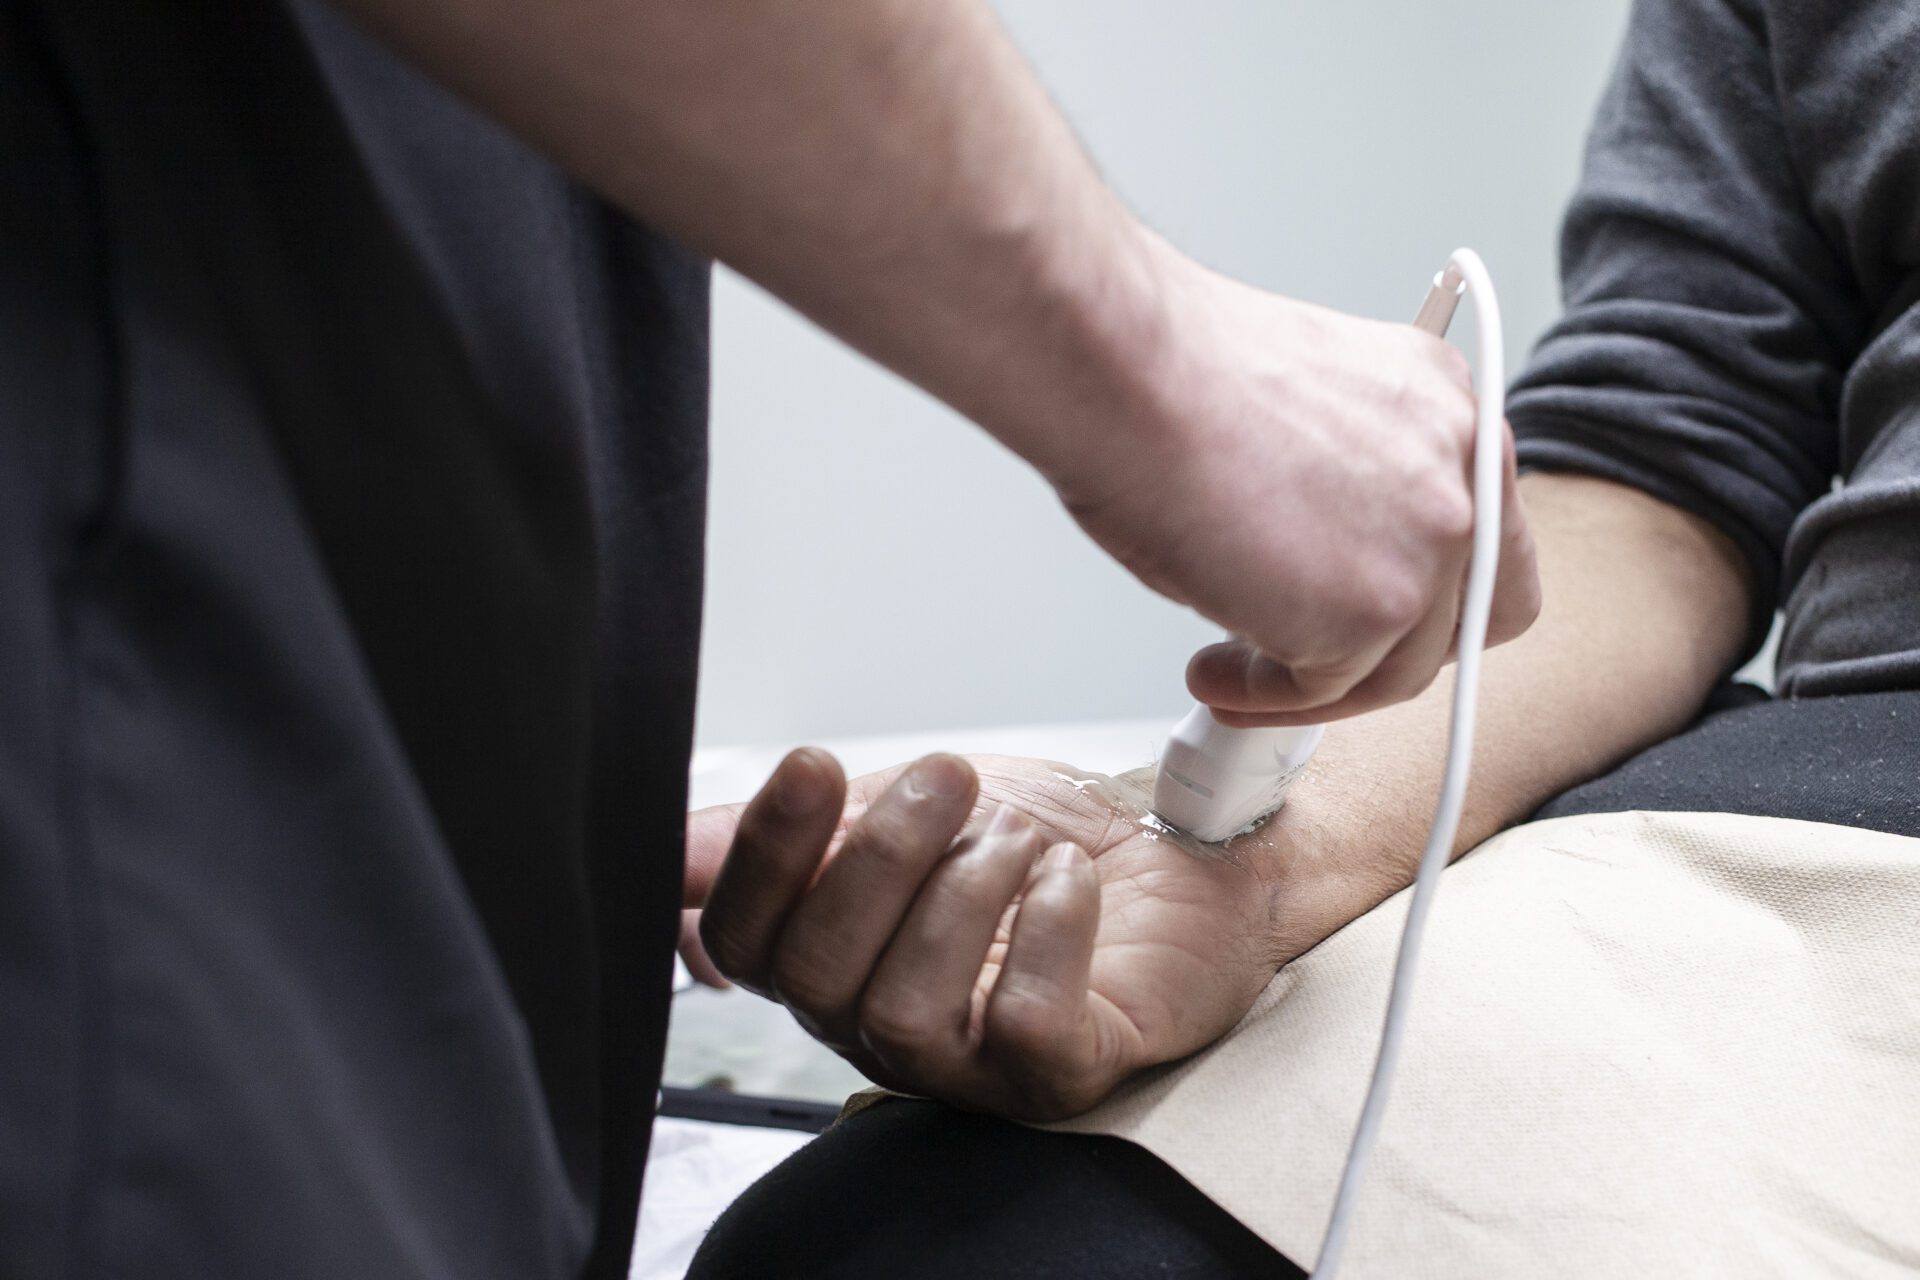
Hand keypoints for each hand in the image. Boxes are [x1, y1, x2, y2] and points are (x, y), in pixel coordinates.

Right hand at [683, 748, 1297, 1120]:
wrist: (1177, 849)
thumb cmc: (1034, 835)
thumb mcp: (899, 806)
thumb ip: (792, 829)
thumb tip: (674, 847)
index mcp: (835, 959)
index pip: (744, 942)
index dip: (765, 855)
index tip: (815, 763)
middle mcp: (884, 1025)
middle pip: (813, 976)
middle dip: (879, 856)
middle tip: (951, 779)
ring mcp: (970, 1064)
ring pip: (900, 1011)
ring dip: (962, 891)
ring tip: (1016, 837)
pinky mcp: (1060, 1073)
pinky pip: (1022, 1026)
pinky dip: (1044, 931)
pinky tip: (1065, 879)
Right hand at [1053, 240, 1539, 724]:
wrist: (1126, 369)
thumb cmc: (1172, 374)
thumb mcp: (1306, 410)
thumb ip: (1352, 484)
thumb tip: (1320, 562)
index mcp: (1447, 405)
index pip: (1482, 532)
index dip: (1425, 590)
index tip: (1364, 613)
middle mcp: (1463, 470)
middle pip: (1468, 613)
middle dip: (1389, 654)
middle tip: (1315, 661)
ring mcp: (1430, 546)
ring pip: (1399, 666)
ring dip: (1315, 685)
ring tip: (1232, 671)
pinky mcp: (1373, 612)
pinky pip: (1326, 689)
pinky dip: (1266, 695)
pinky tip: (1214, 671)